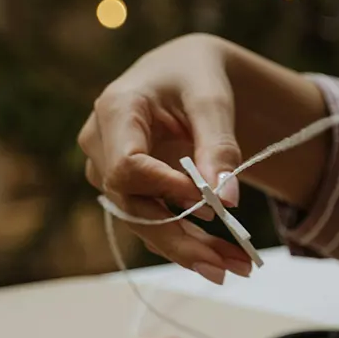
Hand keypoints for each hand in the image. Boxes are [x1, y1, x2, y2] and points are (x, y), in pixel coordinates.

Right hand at [77, 33, 254, 282]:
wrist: (182, 72)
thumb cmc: (194, 74)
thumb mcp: (212, 99)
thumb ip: (218, 145)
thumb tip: (227, 200)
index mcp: (116, 111)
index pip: (127, 167)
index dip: (164, 190)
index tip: (208, 203)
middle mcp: (100, 144)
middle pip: (132, 205)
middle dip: (181, 239)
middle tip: (233, 264)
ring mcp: (106, 170)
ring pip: (141, 222)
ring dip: (187, 249)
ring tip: (237, 265)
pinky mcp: (124, 188)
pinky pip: (149, 221)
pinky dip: (185, 241)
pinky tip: (222, 256)